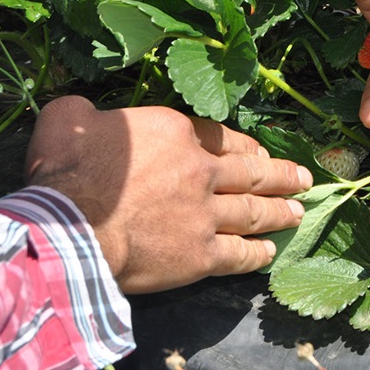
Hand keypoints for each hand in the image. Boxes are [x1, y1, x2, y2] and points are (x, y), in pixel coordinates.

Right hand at [25, 96, 312, 294]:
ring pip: (253, 211)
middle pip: (250, 171)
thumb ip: (87, 113)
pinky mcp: (199, 256)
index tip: (258, 151)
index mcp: (175, 131)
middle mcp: (200, 170)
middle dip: (281, 174)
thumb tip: (84, 114)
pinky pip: (237, 255)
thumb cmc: (66, 168)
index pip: (220, 136)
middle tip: (303, 178)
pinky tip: (269, 253)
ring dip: (279, 210)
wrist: (70, 226)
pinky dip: (257, 253)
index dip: (243, 145)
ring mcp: (205, 215)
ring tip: (298, 210)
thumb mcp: (70, 117)